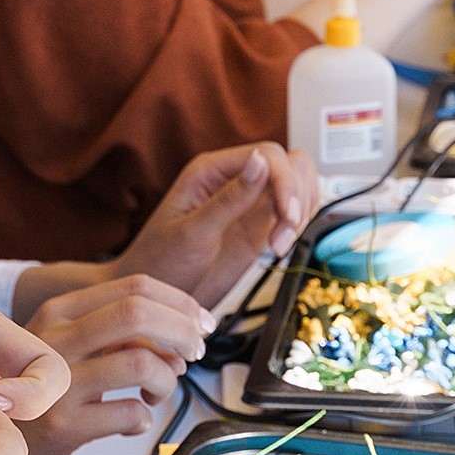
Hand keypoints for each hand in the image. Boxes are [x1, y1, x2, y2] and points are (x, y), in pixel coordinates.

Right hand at [16, 275, 211, 454]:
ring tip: (157, 393)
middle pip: (138, 314)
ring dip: (167, 380)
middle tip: (194, 353)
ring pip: (142, 364)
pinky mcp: (63, 425)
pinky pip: (130, 414)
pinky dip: (144, 420)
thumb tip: (184, 338)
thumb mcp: (72, 346)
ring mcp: (58, 383)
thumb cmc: (46, 392)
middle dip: (182, 331)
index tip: (201, 323)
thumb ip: (120, 334)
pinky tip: (133, 422)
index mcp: (61, 311)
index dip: (179, 302)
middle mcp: (56, 339)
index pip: (134, 286)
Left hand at [111, 143, 313, 307]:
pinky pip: (292, 211)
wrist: (154, 299)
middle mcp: (232, 180)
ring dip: (300, 211)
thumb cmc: (158, 264)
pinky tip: (282, 245)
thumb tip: (260, 162)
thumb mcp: (192, 234)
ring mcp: (248, 203)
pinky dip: (298, 225)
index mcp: (211, 171)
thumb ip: (229, 199)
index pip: (267, 155)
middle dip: (295, 197)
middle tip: (284, 234)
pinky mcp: (257, 225)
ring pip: (296, 184)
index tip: (288, 215)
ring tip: (281, 244)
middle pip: (288, 164)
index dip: (285, 181)